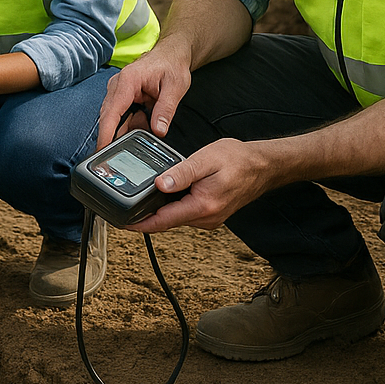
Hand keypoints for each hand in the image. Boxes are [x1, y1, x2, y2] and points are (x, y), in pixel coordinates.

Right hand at [96, 42, 192, 149]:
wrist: (170, 54)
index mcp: (128, 81)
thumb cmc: (171, 65)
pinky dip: (130, 124)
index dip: (106, 132)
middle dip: (111, 137)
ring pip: (114, 118)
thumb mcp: (175, 87)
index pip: (112, 111)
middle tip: (117, 159)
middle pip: (108, 117)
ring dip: (125, 130)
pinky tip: (143, 124)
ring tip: (139, 136)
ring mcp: (117, 91)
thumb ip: (166, 109)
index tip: (103, 149)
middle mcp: (117, 85)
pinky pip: (121, 116)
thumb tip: (158, 130)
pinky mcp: (121, 97)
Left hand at [126, 138, 273, 232]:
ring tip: (138, 199)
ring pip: (176, 217)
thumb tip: (159, 185)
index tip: (122, 223)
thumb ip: (181, 173)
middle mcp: (206, 218)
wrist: (263, 166)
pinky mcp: (210, 212)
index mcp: (202, 206)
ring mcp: (209, 217)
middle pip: (167, 221)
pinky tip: (163, 195)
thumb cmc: (237, 160)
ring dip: (158, 211)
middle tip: (123, 208)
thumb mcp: (205, 160)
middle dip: (145, 216)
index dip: (140, 223)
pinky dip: (172, 206)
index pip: (163, 221)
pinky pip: (185, 212)